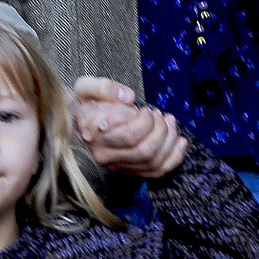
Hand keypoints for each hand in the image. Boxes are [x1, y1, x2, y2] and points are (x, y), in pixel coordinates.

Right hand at [72, 76, 187, 177]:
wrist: (78, 121)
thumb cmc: (86, 103)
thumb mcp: (86, 87)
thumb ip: (104, 87)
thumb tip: (128, 98)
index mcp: (96, 136)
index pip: (130, 135)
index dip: (146, 121)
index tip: (146, 109)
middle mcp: (105, 156)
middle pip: (145, 151)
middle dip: (161, 130)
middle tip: (160, 114)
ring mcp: (118, 166)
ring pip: (153, 162)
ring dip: (169, 141)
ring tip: (169, 122)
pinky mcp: (129, 170)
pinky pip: (157, 171)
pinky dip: (174, 158)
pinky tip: (180, 141)